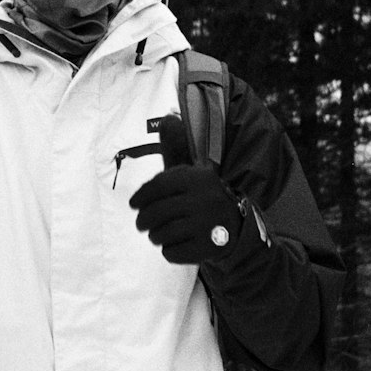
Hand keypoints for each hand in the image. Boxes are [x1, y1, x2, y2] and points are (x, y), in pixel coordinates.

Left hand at [129, 115, 240, 264]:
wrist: (238, 230)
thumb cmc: (204, 198)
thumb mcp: (192, 173)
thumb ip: (176, 149)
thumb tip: (168, 117)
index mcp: (198, 177)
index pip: (157, 187)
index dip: (141, 197)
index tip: (133, 204)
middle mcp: (203, 199)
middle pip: (155, 213)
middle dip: (144, 221)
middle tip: (141, 225)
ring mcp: (207, 225)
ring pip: (162, 234)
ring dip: (156, 236)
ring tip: (157, 234)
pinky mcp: (208, 248)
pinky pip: (172, 253)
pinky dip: (169, 251)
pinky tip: (175, 245)